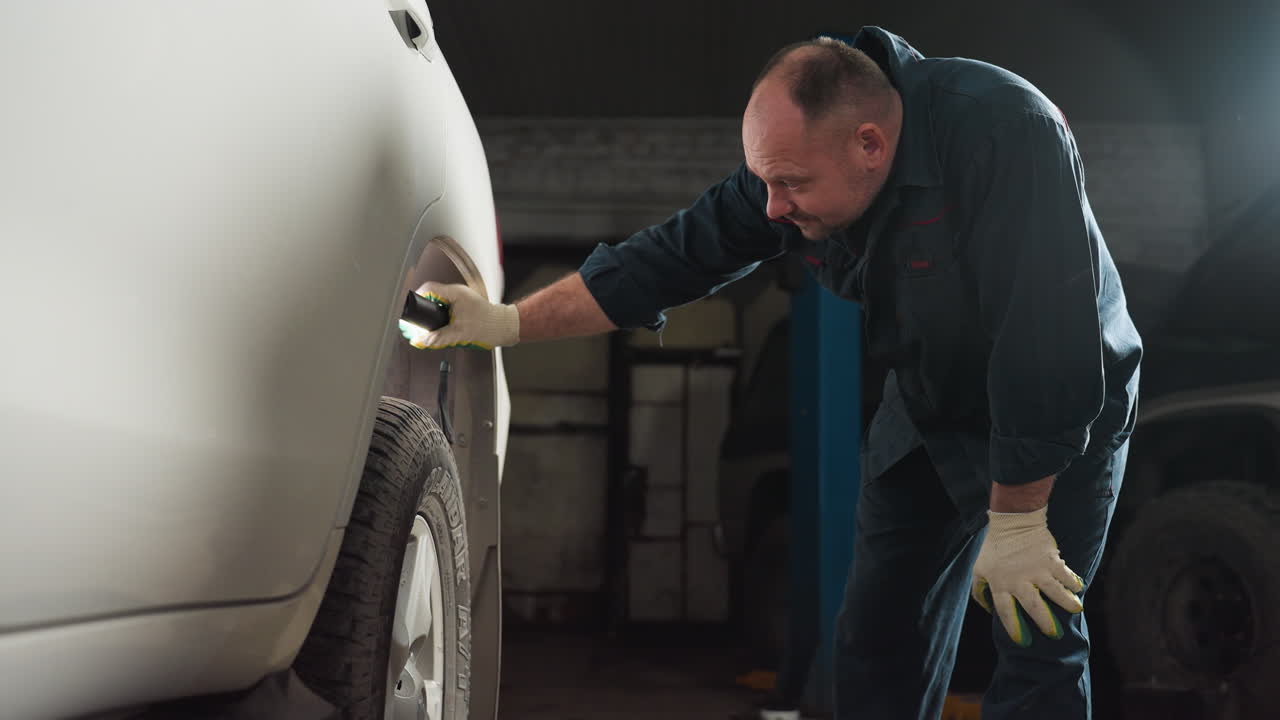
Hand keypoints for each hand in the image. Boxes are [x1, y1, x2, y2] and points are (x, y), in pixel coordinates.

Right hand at [403, 282, 519, 349]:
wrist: (504, 327)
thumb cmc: (488, 325)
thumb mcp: (460, 333)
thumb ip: (439, 337)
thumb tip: (421, 341)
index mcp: (455, 293)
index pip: (429, 288)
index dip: (417, 298)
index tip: (412, 310)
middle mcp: (457, 294)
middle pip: (432, 298)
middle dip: (424, 311)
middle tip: (418, 324)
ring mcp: (460, 301)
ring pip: (439, 306)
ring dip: (433, 318)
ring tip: (429, 329)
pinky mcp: (463, 309)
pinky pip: (446, 312)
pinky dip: (442, 321)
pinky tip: (441, 331)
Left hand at [971, 506, 1083, 645]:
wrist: (1013, 521)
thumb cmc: (995, 548)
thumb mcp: (979, 569)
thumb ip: (979, 590)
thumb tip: (987, 610)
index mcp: (1000, 584)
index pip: (1006, 612)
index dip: (1014, 629)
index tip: (1023, 641)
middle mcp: (1019, 580)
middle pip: (1034, 608)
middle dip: (1045, 623)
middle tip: (1054, 634)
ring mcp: (1037, 570)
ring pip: (1056, 593)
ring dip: (1067, 603)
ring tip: (1075, 610)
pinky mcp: (1052, 561)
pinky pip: (1066, 576)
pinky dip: (1074, 583)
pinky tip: (1077, 588)